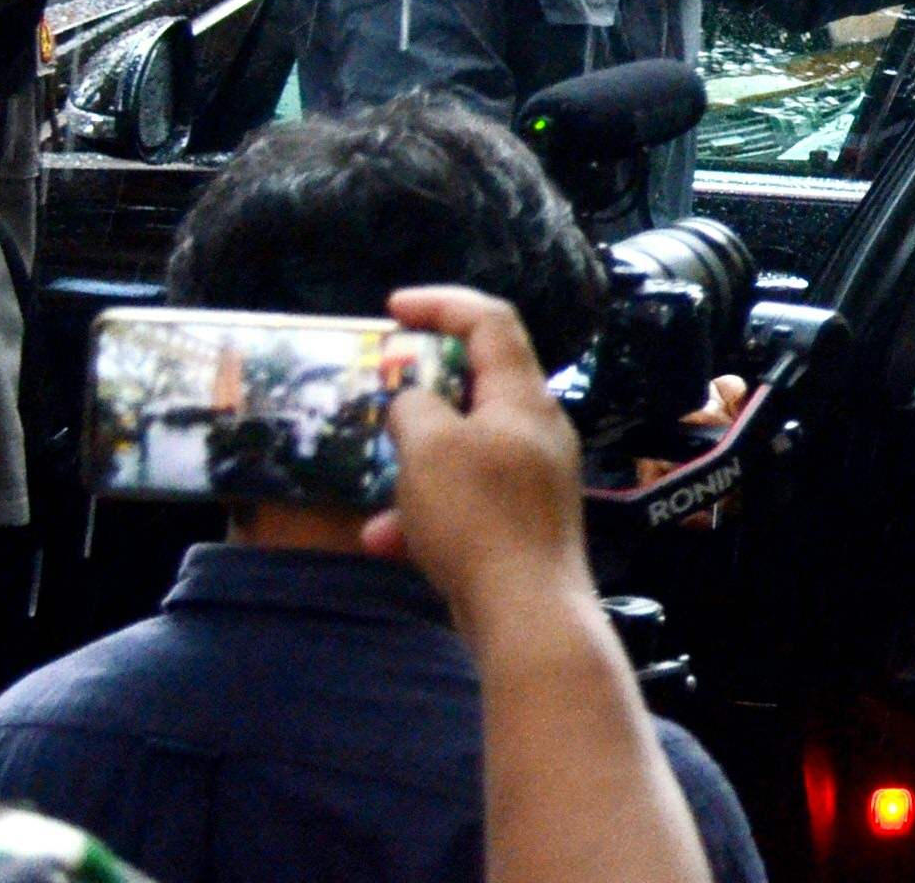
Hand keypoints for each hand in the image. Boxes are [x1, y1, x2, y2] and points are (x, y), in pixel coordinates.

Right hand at [362, 287, 592, 631]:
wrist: (526, 611)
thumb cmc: (478, 517)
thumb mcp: (428, 448)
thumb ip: (414, 407)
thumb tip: (414, 401)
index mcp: (523, 396)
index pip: (490, 320)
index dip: (442, 304)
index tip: (393, 309)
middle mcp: (537, 428)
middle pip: (478, 384)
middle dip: (421, 390)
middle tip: (379, 394)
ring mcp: (533, 476)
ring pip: (463, 448)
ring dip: (414, 463)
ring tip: (378, 484)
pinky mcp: (521, 522)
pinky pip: (465, 500)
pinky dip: (423, 512)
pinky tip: (384, 541)